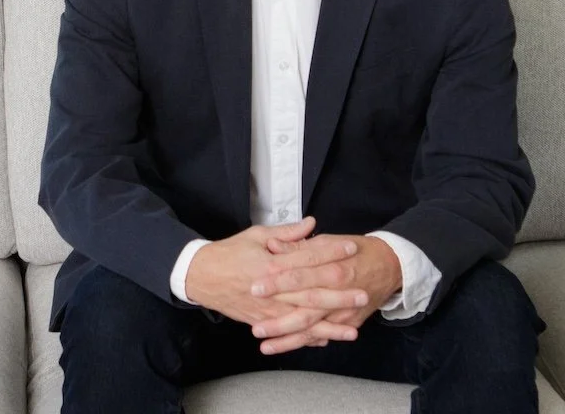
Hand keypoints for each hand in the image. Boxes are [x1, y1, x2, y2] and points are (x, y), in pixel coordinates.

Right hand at [185, 216, 362, 341]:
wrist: (202, 276)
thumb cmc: (229, 253)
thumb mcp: (257, 235)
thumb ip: (287, 233)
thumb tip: (312, 224)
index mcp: (273, 263)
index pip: (309, 256)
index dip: (332, 251)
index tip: (352, 248)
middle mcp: (273, 289)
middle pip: (312, 292)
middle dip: (339, 295)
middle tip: (362, 293)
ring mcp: (268, 309)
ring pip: (304, 319)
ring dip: (329, 325)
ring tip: (353, 328)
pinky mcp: (262, 322)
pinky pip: (289, 332)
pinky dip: (308, 337)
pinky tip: (326, 340)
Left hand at [248, 234, 402, 353]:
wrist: (390, 265)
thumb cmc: (354, 250)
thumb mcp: (328, 240)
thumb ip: (299, 245)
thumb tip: (273, 245)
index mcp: (331, 264)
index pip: (300, 272)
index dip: (277, 280)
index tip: (255, 286)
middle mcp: (338, 289)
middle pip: (304, 303)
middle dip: (279, 315)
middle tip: (256, 324)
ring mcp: (343, 309)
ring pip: (312, 325)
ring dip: (287, 336)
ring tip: (263, 342)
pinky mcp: (347, 322)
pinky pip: (322, 335)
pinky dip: (303, 342)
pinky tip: (282, 347)